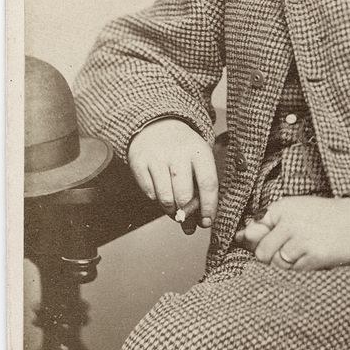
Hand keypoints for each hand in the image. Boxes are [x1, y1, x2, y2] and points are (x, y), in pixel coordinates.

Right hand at [128, 119, 218, 233]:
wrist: (157, 125)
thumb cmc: (184, 149)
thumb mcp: (199, 159)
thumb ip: (202, 186)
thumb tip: (199, 222)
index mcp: (199, 151)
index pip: (208, 183)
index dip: (209, 207)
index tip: (207, 222)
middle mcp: (178, 153)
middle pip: (184, 194)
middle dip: (187, 215)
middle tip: (188, 224)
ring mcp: (157, 157)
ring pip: (165, 197)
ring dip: (171, 211)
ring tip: (175, 210)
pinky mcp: (139, 162)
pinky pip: (150, 193)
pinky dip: (157, 199)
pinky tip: (162, 193)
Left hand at [236, 196, 349, 270]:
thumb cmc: (324, 217)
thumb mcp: (295, 212)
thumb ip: (268, 225)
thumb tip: (240, 236)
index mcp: (281, 208)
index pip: (254, 233)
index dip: (260, 242)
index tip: (275, 240)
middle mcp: (289, 222)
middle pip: (261, 253)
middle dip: (272, 256)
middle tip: (291, 249)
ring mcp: (301, 239)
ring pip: (277, 263)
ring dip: (288, 263)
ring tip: (304, 251)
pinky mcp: (314, 254)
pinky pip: (295, 270)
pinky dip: (301, 267)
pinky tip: (313, 256)